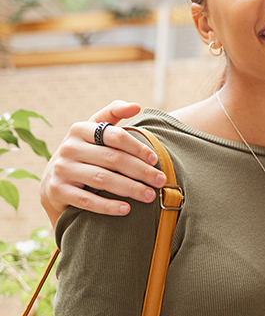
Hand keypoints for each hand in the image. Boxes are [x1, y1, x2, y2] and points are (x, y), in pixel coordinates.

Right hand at [39, 100, 164, 225]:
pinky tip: (127, 209)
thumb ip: (113, 115)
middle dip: (141, 171)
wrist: (54, 182)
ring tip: (150, 196)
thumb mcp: (94, 131)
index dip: (137, 147)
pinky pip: (87, 200)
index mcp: (80, 129)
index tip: (155, 159)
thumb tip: (136, 106)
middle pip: (113, 159)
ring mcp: (61, 169)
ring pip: (102, 179)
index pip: (114, 135)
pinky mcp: (57, 190)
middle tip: (160, 181)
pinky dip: (108, 206)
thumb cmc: (85, 153)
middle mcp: (68, 147)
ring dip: (130, 188)